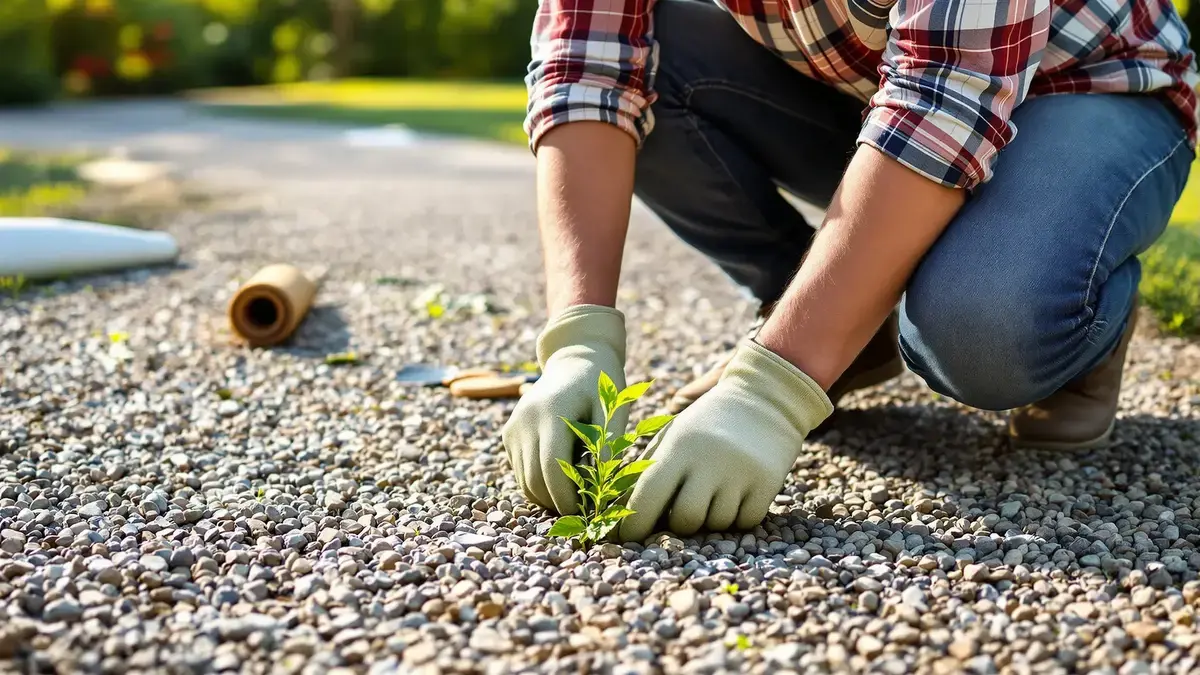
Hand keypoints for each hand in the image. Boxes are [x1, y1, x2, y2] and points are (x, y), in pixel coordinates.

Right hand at [502, 305, 627, 514]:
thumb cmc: (602, 385)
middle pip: (535, 480)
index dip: (568, 498)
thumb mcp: (613, 408)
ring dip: (547, 498)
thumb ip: (608, 444)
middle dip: (558, 503)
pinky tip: (562, 480)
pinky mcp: (508, 434)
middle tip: (584, 512)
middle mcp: (525, 420)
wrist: (575, 359)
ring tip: (576, 497)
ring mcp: (513, 428)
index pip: (554, 468)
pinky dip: (538, 485)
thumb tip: (602, 486)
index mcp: (552, 412)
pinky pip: (521, 472)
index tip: (587, 513)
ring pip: (525, 481)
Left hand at [619, 339, 832, 540]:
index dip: (633, 526)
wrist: (762, 398)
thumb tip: (616, 523)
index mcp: (677, 447)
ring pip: (717, 523)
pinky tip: (737, 491)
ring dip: (711, 517)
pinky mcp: (767, 482)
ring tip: (714, 489)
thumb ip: (643, 476)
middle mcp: (709, 460)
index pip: (646, 498)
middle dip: (681, 523)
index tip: (626, 539)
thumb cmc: (704, 425)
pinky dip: (738, 516)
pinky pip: (745, 522)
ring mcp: (740, 472)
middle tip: (683, 509)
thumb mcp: (670, 439)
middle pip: (685, 520)